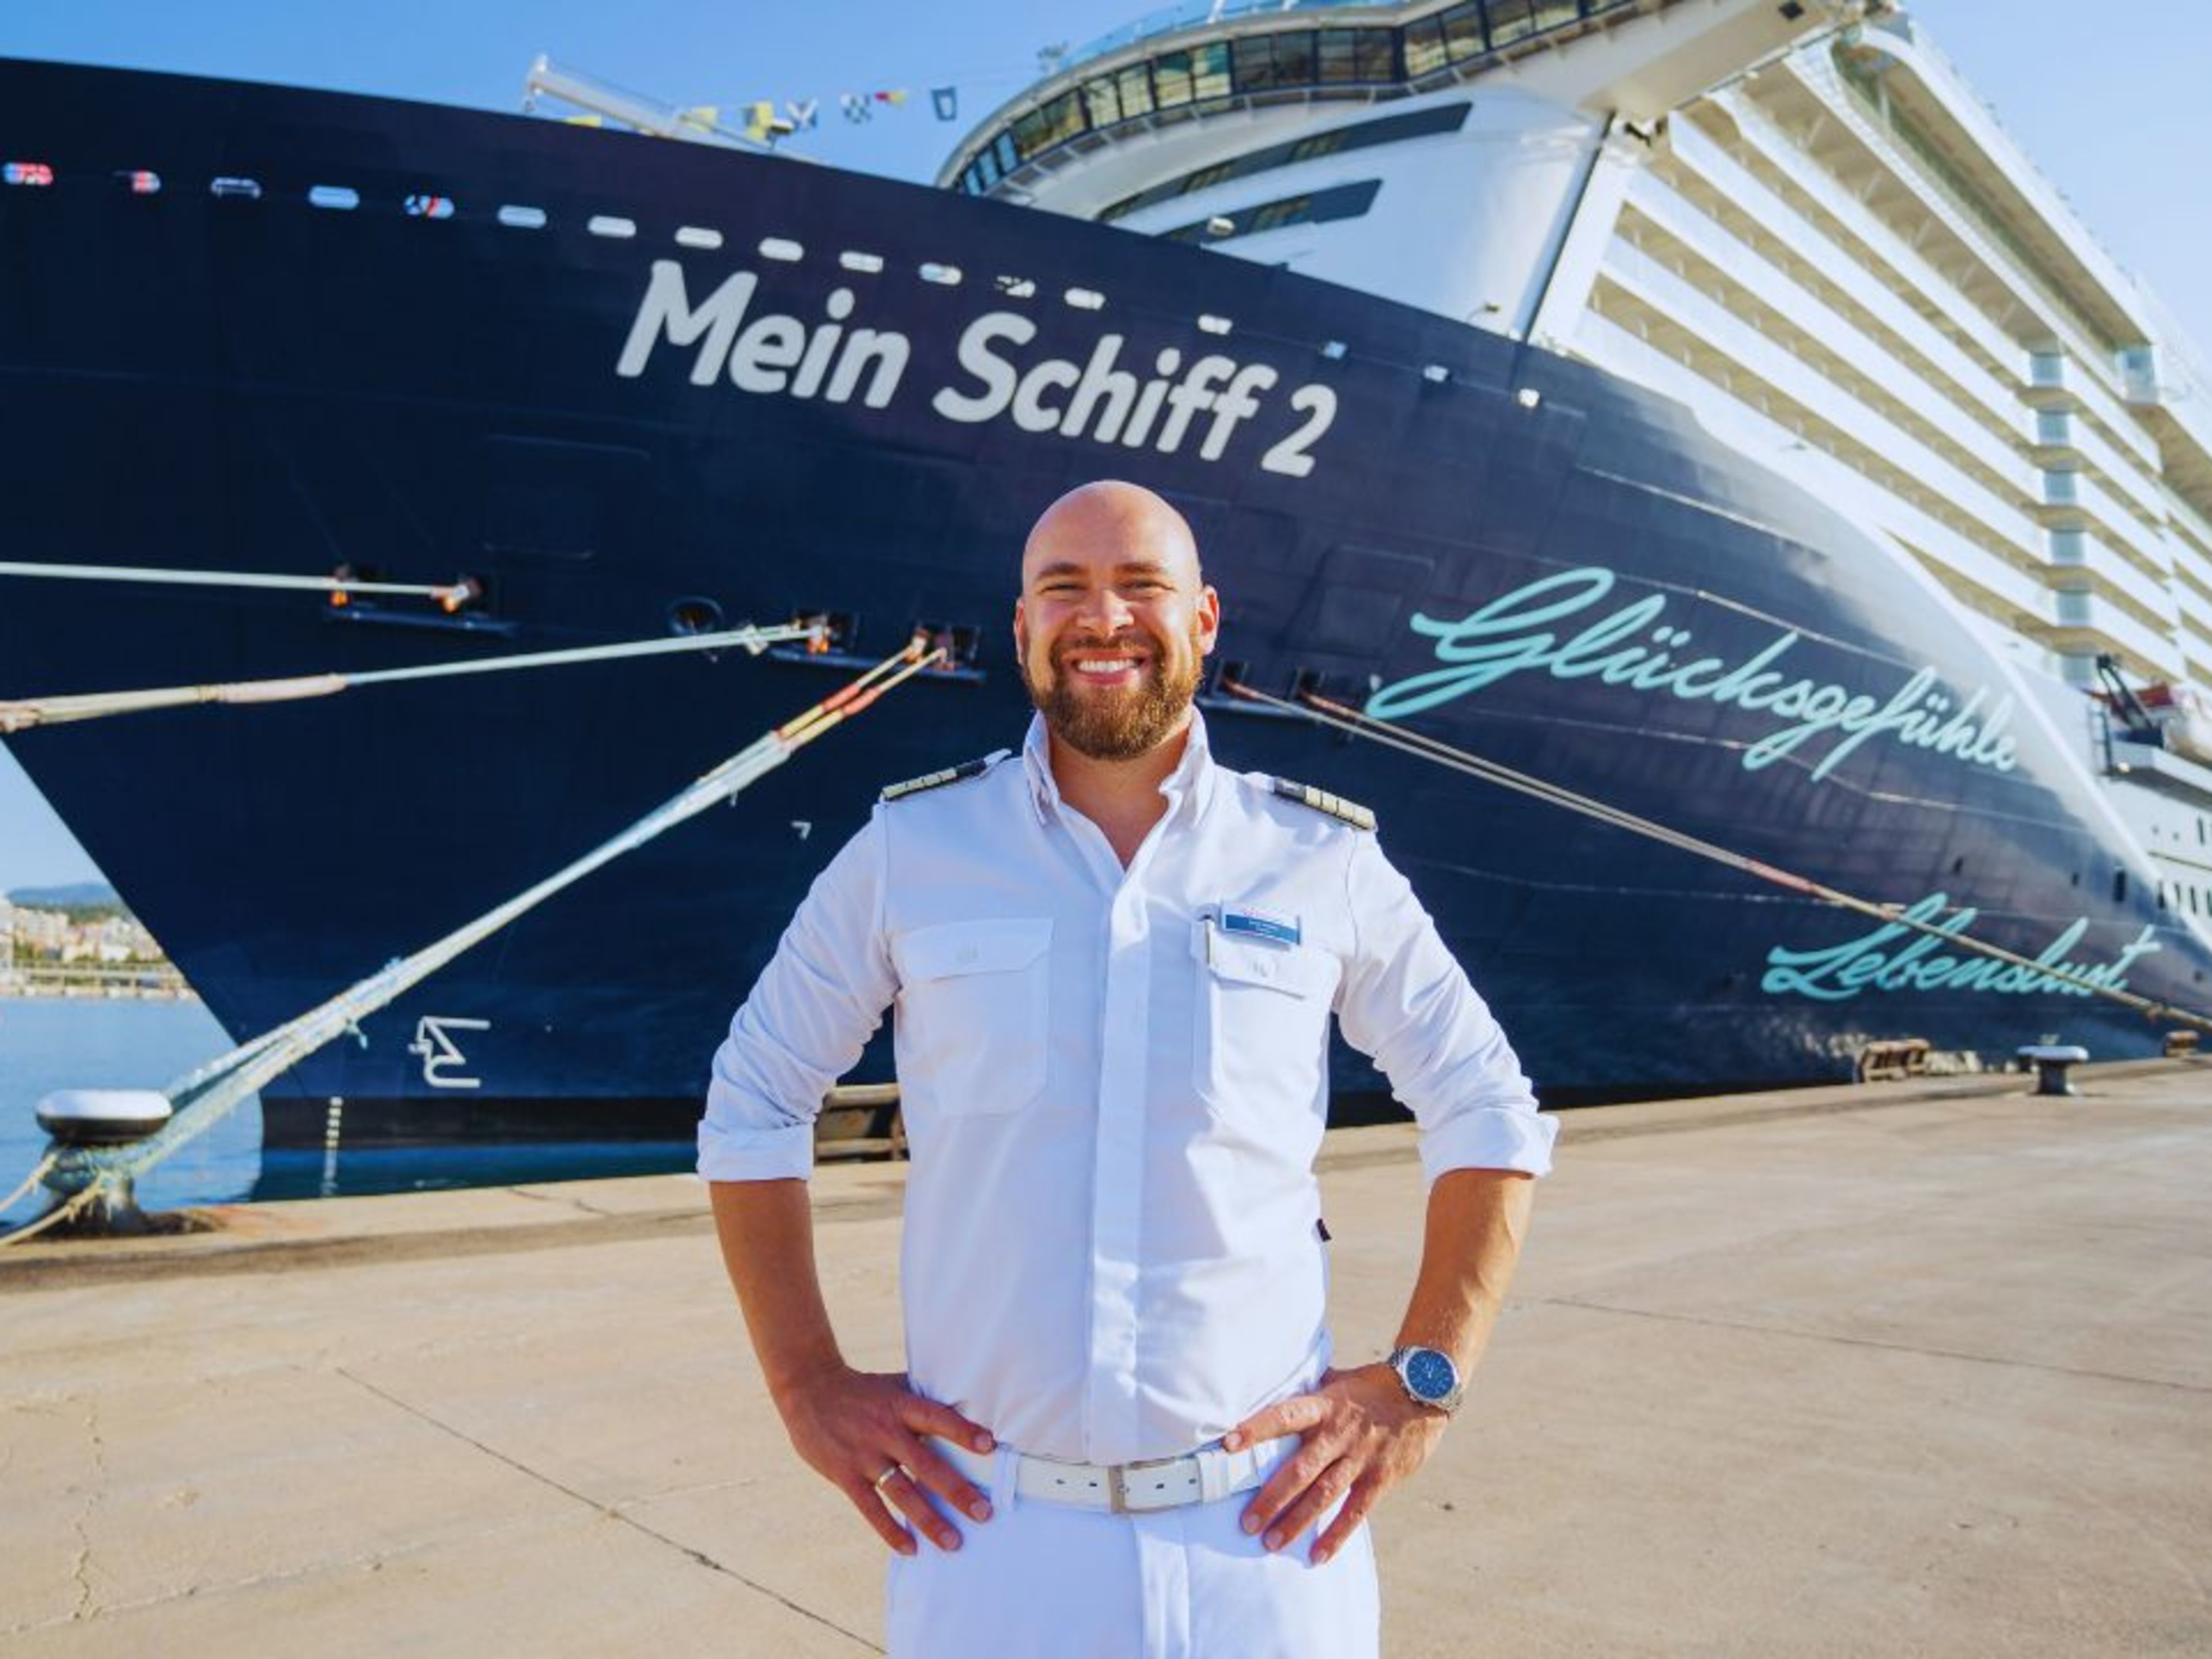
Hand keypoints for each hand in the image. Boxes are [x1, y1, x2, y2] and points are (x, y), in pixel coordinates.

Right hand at [772, 1363, 995, 1555]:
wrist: (809, 1389)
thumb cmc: (862, 1390)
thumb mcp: (893, 1386)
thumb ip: (924, 1397)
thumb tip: (967, 1401)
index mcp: (900, 1406)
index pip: (937, 1418)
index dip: (962, 1431)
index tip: (989, 1445)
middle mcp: (885, 1432)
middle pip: (926, 1465)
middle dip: (956, 1490)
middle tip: (984, 1512)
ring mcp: (864, 1456)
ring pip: (902, 1493)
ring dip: (929, 1520)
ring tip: (954, 1542)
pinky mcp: (845, 1475)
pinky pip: (871, 1509)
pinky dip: (890, 1530)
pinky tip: (911, 1549)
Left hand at [1225, 1362, 1447, 1565]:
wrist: (1423, 1393)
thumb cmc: (1373, 1385)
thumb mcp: (1338, 1379)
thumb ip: (1309, 1388)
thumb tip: (1273, 1380)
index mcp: (1325, 1406)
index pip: (1285, 1416)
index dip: (1257, 1429)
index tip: (1229, 1444)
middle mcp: (1339, 1434)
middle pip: (1300, 1469)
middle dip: (1272, 1498)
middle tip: (1247, 1523)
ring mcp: (1360, 1458)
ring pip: (1323, 1495)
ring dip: (1296, 1521)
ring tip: (1271, 1543)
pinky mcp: (1380, 1478)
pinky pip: (1355, 1512)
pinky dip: (1336, 1536)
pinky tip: (1318, 1556)